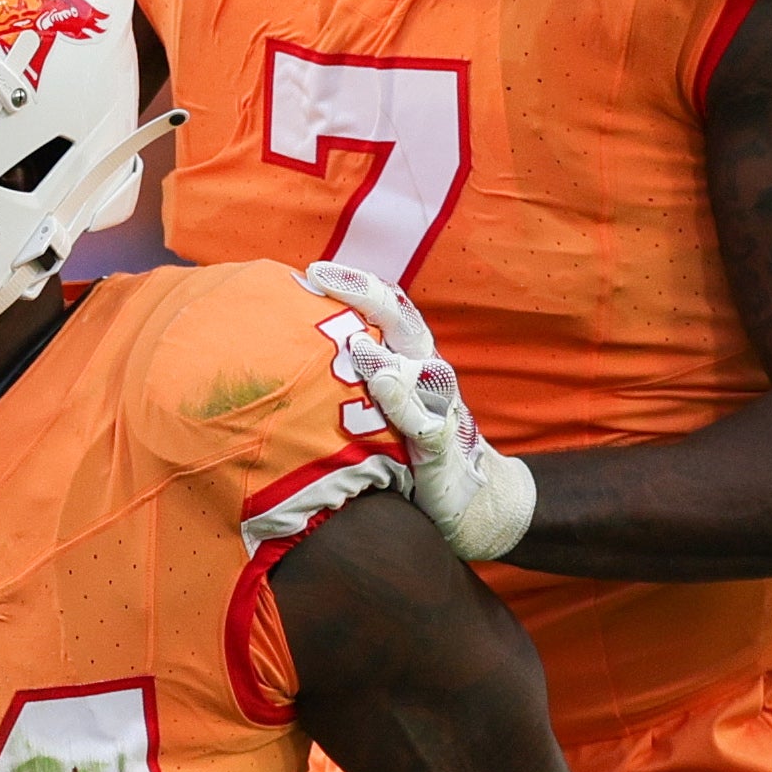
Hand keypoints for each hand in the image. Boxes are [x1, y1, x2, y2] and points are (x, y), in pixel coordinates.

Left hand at [305, 262, 535, 561]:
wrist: (476, 501)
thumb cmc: (415, 450)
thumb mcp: (384, 410)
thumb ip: (355, 384)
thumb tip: (295, 363)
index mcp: (414, 361)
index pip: (388, 312)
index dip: (356, 286)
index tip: (313, 271)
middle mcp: (430, 375)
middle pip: (403, 323)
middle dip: (366, 295)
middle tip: (322, 276)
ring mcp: (442, 409)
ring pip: (420, 370)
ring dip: (386, 354)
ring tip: (354, 342)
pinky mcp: (444, 449)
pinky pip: (427, 424)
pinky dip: (407, 406)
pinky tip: (385, 388)